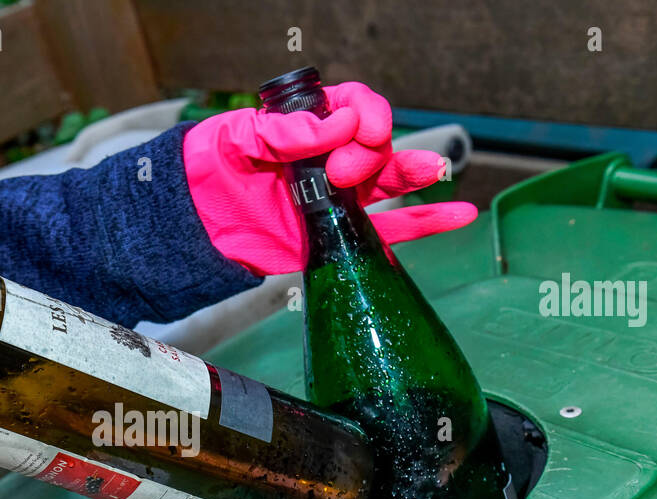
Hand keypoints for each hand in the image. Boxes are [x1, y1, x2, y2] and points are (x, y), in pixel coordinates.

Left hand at [183, 82, 477, 275]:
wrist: (196, 224)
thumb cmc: (213, 169)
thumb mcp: (239, 137)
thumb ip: (283, 131)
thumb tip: (337, 125)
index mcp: (311, 125)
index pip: (354, 106)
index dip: (364, 114)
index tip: (356, 130)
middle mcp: (333, 156)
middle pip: (376, 144)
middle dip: (369, 153)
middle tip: (339, 174)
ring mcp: (341, 195)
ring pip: (391, 179)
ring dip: (414, 173)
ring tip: (430, 171)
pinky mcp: (342, 233)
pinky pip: (393, 228)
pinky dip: (428, 222)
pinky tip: (459, 214)